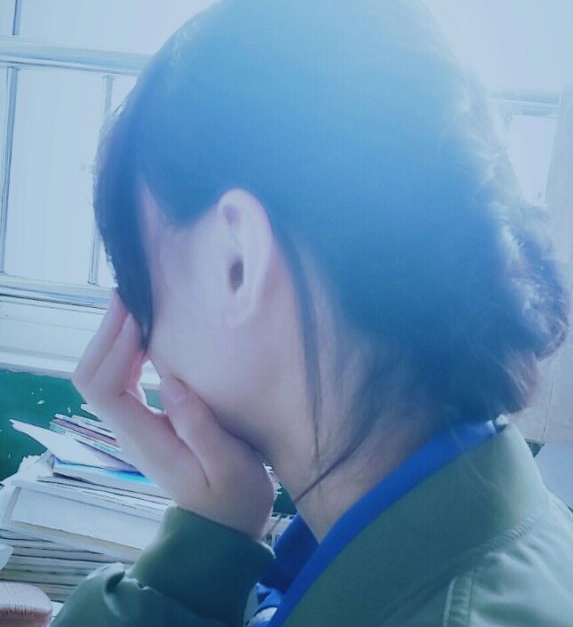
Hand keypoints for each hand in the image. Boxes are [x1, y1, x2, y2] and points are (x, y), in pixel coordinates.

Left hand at [72, 292, 275, 539]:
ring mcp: (136, 425)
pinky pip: (123, 380)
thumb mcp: (227, 464)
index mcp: (145, 439)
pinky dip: (129, 352)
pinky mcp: (149, 420)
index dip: (114, 347)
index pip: (103, 389)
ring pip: (103, 376)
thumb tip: (168, 379)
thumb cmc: (233, 496)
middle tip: (129, 295)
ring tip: (136, 305)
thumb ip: (198, 425)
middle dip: (106, 334)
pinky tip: (149, 334)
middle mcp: (130, 430)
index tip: (140, 316)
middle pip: (92, 377)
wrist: (225, 524)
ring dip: (114, 339)